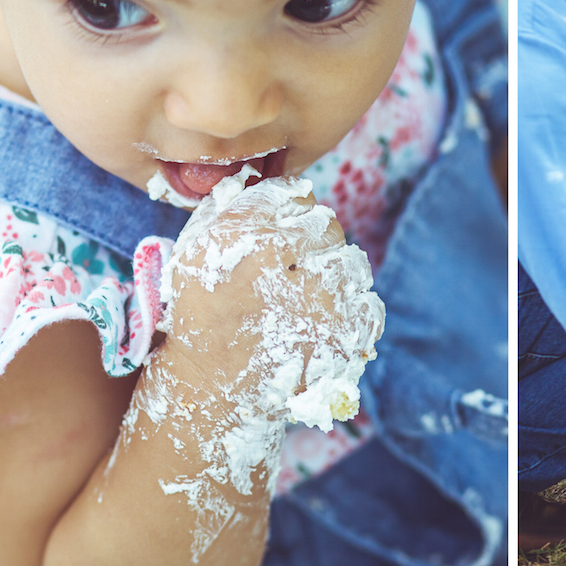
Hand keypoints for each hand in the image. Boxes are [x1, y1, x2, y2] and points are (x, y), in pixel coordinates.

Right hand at [165, 178, 382, 427]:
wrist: (208, 388)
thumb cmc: (202, 313)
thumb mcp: (197, 249)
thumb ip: (230, 205)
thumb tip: (268, 177)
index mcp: (238, 232)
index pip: (294, 193)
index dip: (292, 212)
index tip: (284, 233)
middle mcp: (275, 259)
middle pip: (327, 224)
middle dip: (315, 244)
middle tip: (295, 272)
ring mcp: (312, 300)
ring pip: (352, 263)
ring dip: (336, 276)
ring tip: (308, 301)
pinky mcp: (338, 336)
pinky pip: (368, 305)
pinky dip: (353, 313)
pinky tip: (322, 324)